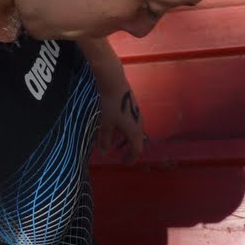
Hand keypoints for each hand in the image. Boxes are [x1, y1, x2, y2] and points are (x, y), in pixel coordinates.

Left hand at [81, 38, 144, 162]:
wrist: (113, 80)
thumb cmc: (109, 104)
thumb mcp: (105, 124)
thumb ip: (105, 140)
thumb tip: (105, 152)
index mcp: (134, 131)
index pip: (136, 150)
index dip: (131, 159)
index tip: (124, 163)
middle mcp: (139, 122)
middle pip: (136, 140)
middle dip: (128, 148)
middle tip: (120, 153)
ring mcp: (137, 112)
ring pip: (133, 129)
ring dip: (125, 137)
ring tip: (114, 139)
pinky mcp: (132, 104)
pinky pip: (131, 121)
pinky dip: (124, 127)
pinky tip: (114, 124)